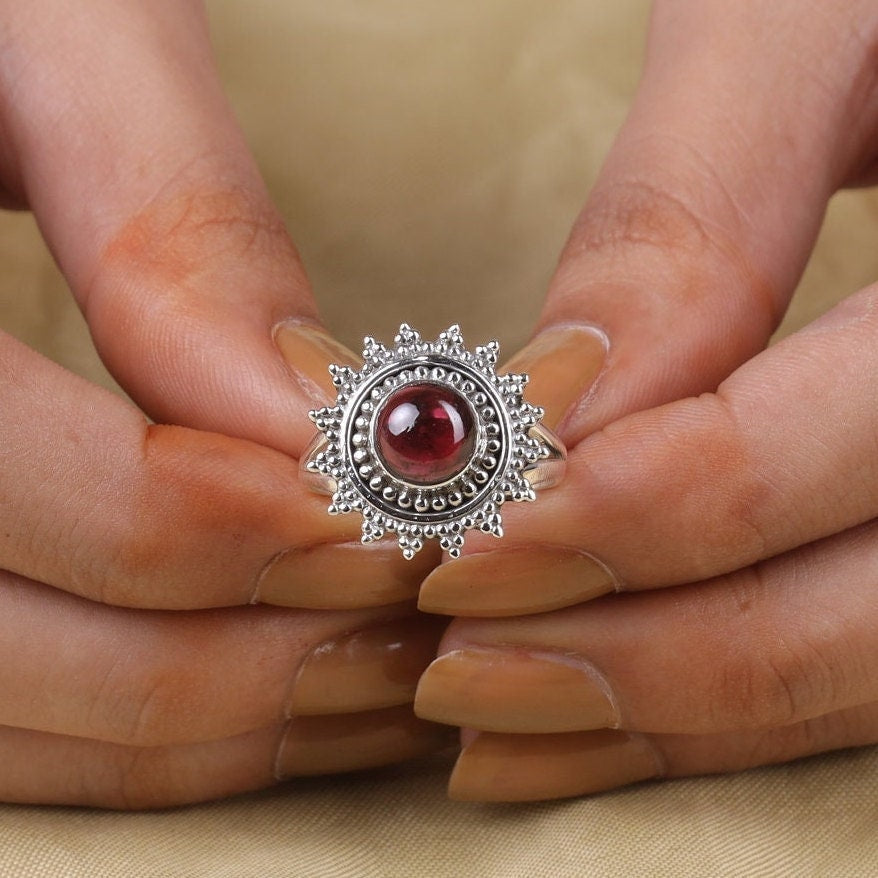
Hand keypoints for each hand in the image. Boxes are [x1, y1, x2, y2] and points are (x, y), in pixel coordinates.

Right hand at [0, 0, 445, 807]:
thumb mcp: (51, 43)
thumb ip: (176, 222)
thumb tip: (318, 410)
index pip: (52, 489)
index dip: (249, 525)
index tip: (403, 507)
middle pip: (43, 658)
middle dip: (266, 657)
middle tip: (417, 603)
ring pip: (37, 734)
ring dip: (237, 725)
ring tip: (383, 661)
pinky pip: (26, 741)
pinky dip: (167, 745)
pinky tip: (285, 683)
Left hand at [414, 0, 877, 799]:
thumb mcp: (810, 29)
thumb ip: (690, 211)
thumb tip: (559, 404)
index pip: (842, 440)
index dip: (644, 512)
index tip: (463, 539)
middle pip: (857, 610)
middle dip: (641, 659)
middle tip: (456, 674)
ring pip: (859, 668)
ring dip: (668, 719)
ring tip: (493, 717)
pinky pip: (855, 660)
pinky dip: (723, 711)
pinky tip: (602, 721)